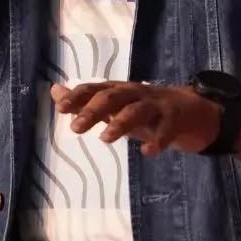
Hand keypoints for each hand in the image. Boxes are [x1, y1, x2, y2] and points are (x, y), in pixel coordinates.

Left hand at [51, 81, 221, 156]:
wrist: (186, 108)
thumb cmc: (141, 108)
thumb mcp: (113, 103)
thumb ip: (84, 100)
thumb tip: (54, 91)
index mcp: (118, 90)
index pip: (95, 89)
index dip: (78, 96)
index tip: (61, 108)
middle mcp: (135, 93)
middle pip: (113, 96)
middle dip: (94, 110)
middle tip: (76, 128)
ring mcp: (155, 104)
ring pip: (137, 109)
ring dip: (121, 122)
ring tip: (105, 139)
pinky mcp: (174, 118)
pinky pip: (166, 128)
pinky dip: (158, 139)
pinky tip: (147, 152)